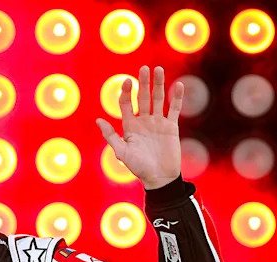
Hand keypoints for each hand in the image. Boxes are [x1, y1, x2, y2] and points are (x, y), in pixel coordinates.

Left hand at [96, 65, 182, 189]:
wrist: (159, 178)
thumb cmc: (138, 168)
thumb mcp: (122, 152)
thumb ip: (111, 136)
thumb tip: (98, 120)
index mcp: (130, 126)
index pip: (126, 104)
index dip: (125, 93)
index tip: (127, 82)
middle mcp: (143, 122)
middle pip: (142, 98)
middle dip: (142, 83)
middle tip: (143, 68)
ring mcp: (157, 123)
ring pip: (158, 99)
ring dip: (158, 85)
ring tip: (159, 69)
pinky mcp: (171, 127)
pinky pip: (174, 109)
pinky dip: (177, 97)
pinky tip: (179, 85)